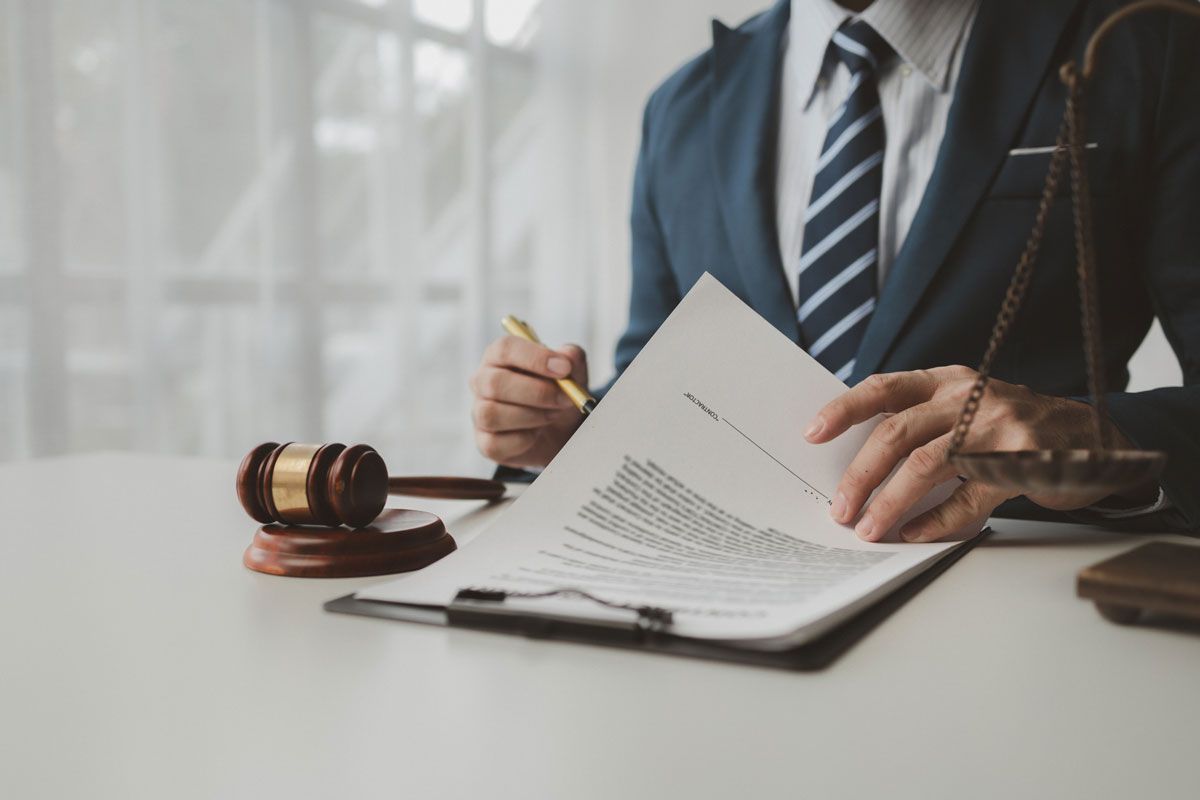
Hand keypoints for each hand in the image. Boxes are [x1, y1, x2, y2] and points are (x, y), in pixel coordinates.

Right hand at [469, 336, 588, 468]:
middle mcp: (482, 380)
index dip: (535, 358)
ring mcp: (479, 412)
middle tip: (566, 399)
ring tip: (553, 415)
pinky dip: (523, 440)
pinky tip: (537, 433)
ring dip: (532, 416)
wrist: (559, 430)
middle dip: (537, 393)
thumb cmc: (558, 392)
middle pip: (495, 382)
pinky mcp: (484, 442)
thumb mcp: (571, 373)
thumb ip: (571, 359)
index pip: (505, 349)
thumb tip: (566, 360)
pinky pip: (495, 443)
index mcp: (500, 355)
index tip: (564, 369)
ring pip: (491, 414)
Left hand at [804, 366, 1144, 542]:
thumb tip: (858, 465)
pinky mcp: (1023, 463)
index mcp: (949, 381)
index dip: (844, 409)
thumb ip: (922, 424)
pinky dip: (937, 519)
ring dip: (892, 501)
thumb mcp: (967, 410)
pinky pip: (969, 496)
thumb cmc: (1013, 430)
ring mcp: (998, 427)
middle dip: (861, 475)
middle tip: (838, 508)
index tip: (810, 434)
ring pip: (928, 463)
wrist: (1095, 440)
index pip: (885, 388)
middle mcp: (970, 398)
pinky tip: (916, 534)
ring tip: (869, 529)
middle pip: (898, 433)